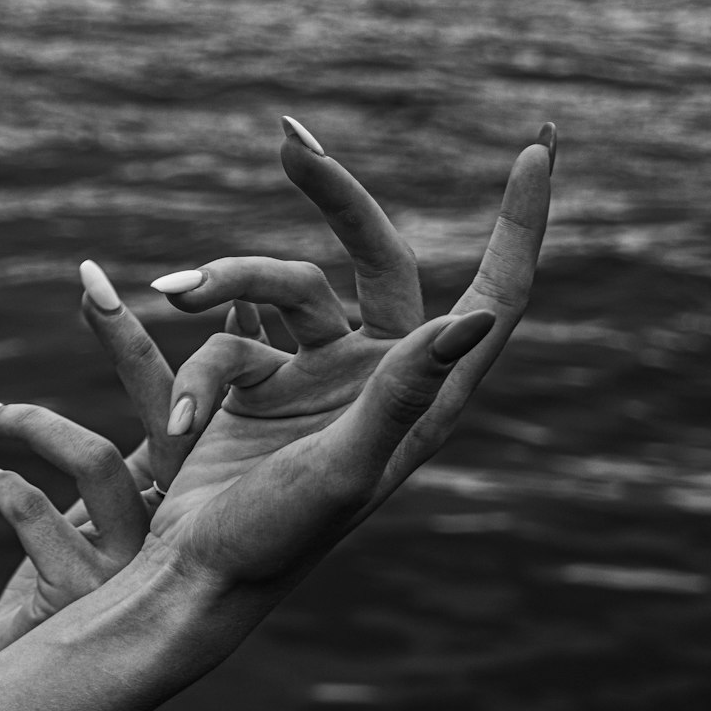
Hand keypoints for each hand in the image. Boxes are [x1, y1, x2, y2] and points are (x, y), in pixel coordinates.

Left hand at [0, 264, 271, 663]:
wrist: (35, 677)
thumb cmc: (65, 584)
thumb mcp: (97, 515)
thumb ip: (110, 456)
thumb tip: (113, 392)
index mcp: (184, 498)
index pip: (187, 400)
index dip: (174, 343)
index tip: (140, 281)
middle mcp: (175, 528)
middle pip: (161, 411)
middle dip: (122, 337)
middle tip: (88, 277)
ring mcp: (134, 565)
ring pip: (95, 460)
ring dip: (32, 426)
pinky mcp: (84, 596)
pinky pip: (45, 522)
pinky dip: (11, 498)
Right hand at [142, 116, 554, 582]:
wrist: (196, 573)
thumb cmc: (278, 541)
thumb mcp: (345, 468)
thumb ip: (403, 392)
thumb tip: (473, 322)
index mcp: (424, 400)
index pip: (492, 301)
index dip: (518, 227)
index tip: (537, 150)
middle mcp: (379, 378)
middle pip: (377, 258)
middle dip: (334, 195)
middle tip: (289, 137)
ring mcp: (318, 374)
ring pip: (283, 284)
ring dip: (227, 279)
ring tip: (173, 294)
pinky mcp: (258, 379)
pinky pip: (227, 335)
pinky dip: (197, 363)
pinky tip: (176, 417)